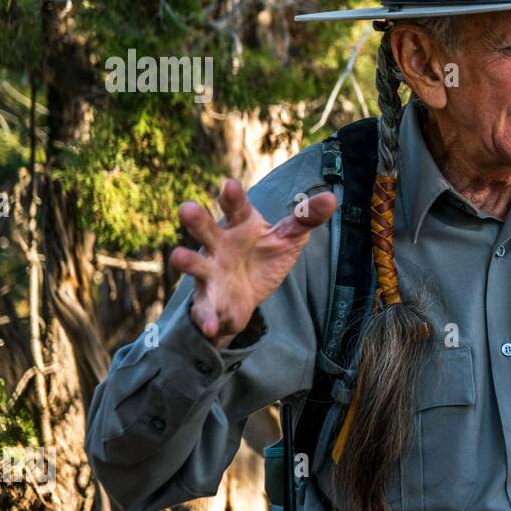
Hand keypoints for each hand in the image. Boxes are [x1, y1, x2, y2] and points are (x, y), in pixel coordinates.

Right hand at [171, 179, 337, 347]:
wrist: (247, 297)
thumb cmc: (264, 255)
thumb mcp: (288, 237)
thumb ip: (306, 217)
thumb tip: (331, 199)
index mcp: (240, 225)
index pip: (236, 207)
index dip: (232, 196)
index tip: (230, 185)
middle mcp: (219, 245)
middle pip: (206, 230)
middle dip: (197, 220)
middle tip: (187, 207)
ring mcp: (210, 273)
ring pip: (196, 266)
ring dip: (188, 262)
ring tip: (178, 257)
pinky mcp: (209, 302)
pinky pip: (205, 310)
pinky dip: (206, 318)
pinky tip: (209, 325)